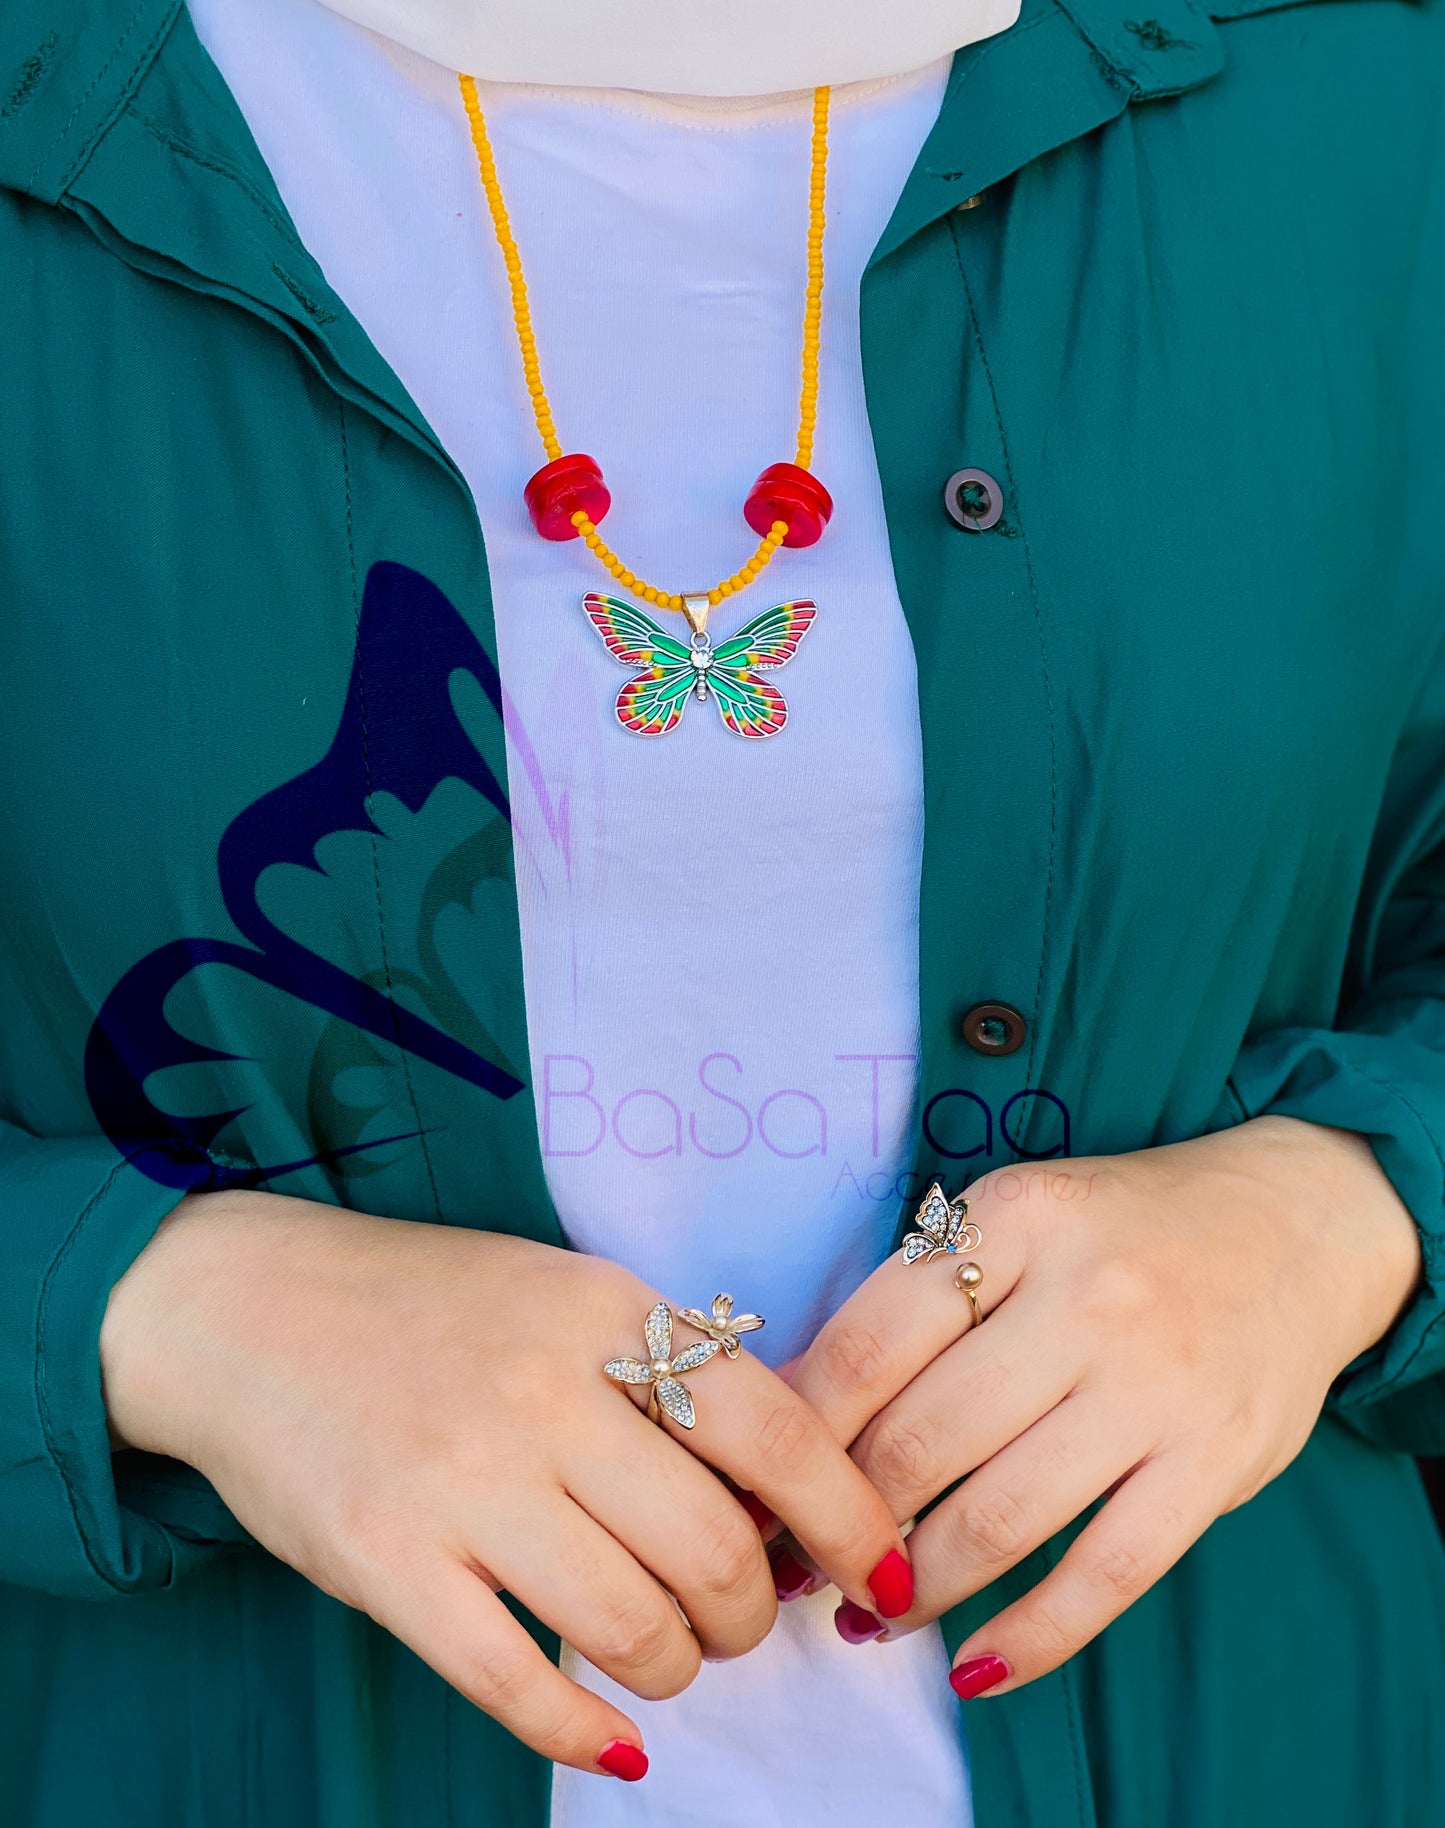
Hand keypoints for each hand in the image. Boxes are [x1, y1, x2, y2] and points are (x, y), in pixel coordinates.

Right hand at [100, 1191, 907, 1777]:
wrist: (248, 1306)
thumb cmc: (431, 1306)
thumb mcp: (565, 1292)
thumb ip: (668, 1373)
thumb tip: (785, 1499)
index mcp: (605, 1311)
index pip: (777, 1433)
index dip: (854, 1522)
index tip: (884, 1578)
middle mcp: (543, 1392)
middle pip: (715, 1550)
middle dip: (752, 1614)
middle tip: (737, 1617)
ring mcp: (460, 1479)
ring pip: (632, 1626)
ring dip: (678, 1669)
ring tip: (667, 1655)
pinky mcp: (384, 1560)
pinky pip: (513, 1682)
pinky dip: (581, 1729)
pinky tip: (612, 1734)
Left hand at [787, 1117, 1419, 1694]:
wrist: (1294, 1224)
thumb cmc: (1119, 1230)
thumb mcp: (1016, 1214)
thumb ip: (920, 1294)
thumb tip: (794, 1406)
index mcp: (1017, 1217)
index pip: (871, 1343)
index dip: (798, 1433)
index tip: (760, 1484)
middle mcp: (1087, 1298)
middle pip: (921, 1440)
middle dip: (841, 1522)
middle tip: (800, 1564)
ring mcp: (1157, 1386)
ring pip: (999, 1518)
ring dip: (914, 1588)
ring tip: (867, 1615)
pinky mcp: (1213, 1464)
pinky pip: (1105, 1576)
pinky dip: (1029, 1636)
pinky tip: (973, 1662)